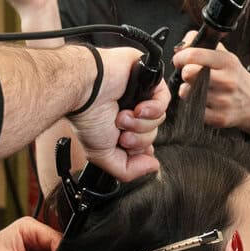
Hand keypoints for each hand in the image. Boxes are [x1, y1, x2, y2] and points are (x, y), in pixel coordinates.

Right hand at [66, 46, 170, 182]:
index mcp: (121, 128)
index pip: (145, 145)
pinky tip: (137, 109)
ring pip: (159, 120)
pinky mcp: (148, 80)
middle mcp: (131, 113)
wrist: (84, 91)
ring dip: (141, 124)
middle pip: (152, 135)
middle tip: (121, 133)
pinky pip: (164, 100)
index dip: (140, 150)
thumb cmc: (86, 117)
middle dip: (138, 139)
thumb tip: (152, 167)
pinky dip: (153, 109)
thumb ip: (128, 170)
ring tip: (122, 117)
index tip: (128, 149)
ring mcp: (140, 96)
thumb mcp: (103, 155)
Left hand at [171, 34, 249, 135]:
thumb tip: (180, 46)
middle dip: (184, 73)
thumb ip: (201, 44)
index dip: (180, 57)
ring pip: (187, 93)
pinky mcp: (219, 118)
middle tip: (190, 75)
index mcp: (227, 62)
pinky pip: (193, 109)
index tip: (180, 60)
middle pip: (188, 73)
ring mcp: (223, 101)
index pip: (193, 55)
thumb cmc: (234, 77)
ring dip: (187, 91)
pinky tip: (202, 101)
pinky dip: (193, 105)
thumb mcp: (224, 55)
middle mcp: (227, 81)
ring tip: (197, 89)